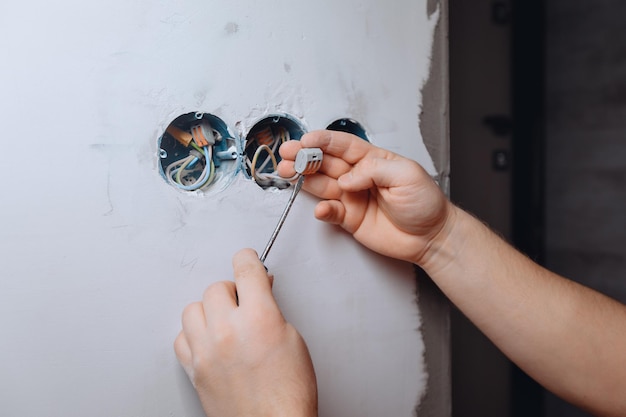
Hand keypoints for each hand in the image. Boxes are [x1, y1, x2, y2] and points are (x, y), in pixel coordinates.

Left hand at [174, 248, 317, 416]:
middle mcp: (228, 331)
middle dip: (232, 291)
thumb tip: (259, 293)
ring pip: (193, 308)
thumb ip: (271, 309)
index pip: (245, 269)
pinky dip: (194, 334)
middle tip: (244, 301)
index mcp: (259, 318)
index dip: (247, 259)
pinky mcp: (194, 369)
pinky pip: (181, 337)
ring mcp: (207, 351)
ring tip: (225, 320)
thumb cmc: (288, 394)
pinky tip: (210, 339)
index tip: (247, 259)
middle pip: (216, 287)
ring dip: (210, 309)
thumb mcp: (293, 339)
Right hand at [278, 130, 452, 264]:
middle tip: (287, 155)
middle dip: (305, 157)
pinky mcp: (349, 218)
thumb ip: (374, 170)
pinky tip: (321, 208)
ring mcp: (352, 197)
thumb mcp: (406, 174)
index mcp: (373, 160)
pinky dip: (322, 210)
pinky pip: (330, 211)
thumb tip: (347, 178)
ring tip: (288, 174)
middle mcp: (358, 177)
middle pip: (326, 163)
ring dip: (304, 179)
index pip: (343, 145)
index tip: (306, 140)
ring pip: (322, 184)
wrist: (430, 237)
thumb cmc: (425, 203)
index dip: (323, 141)